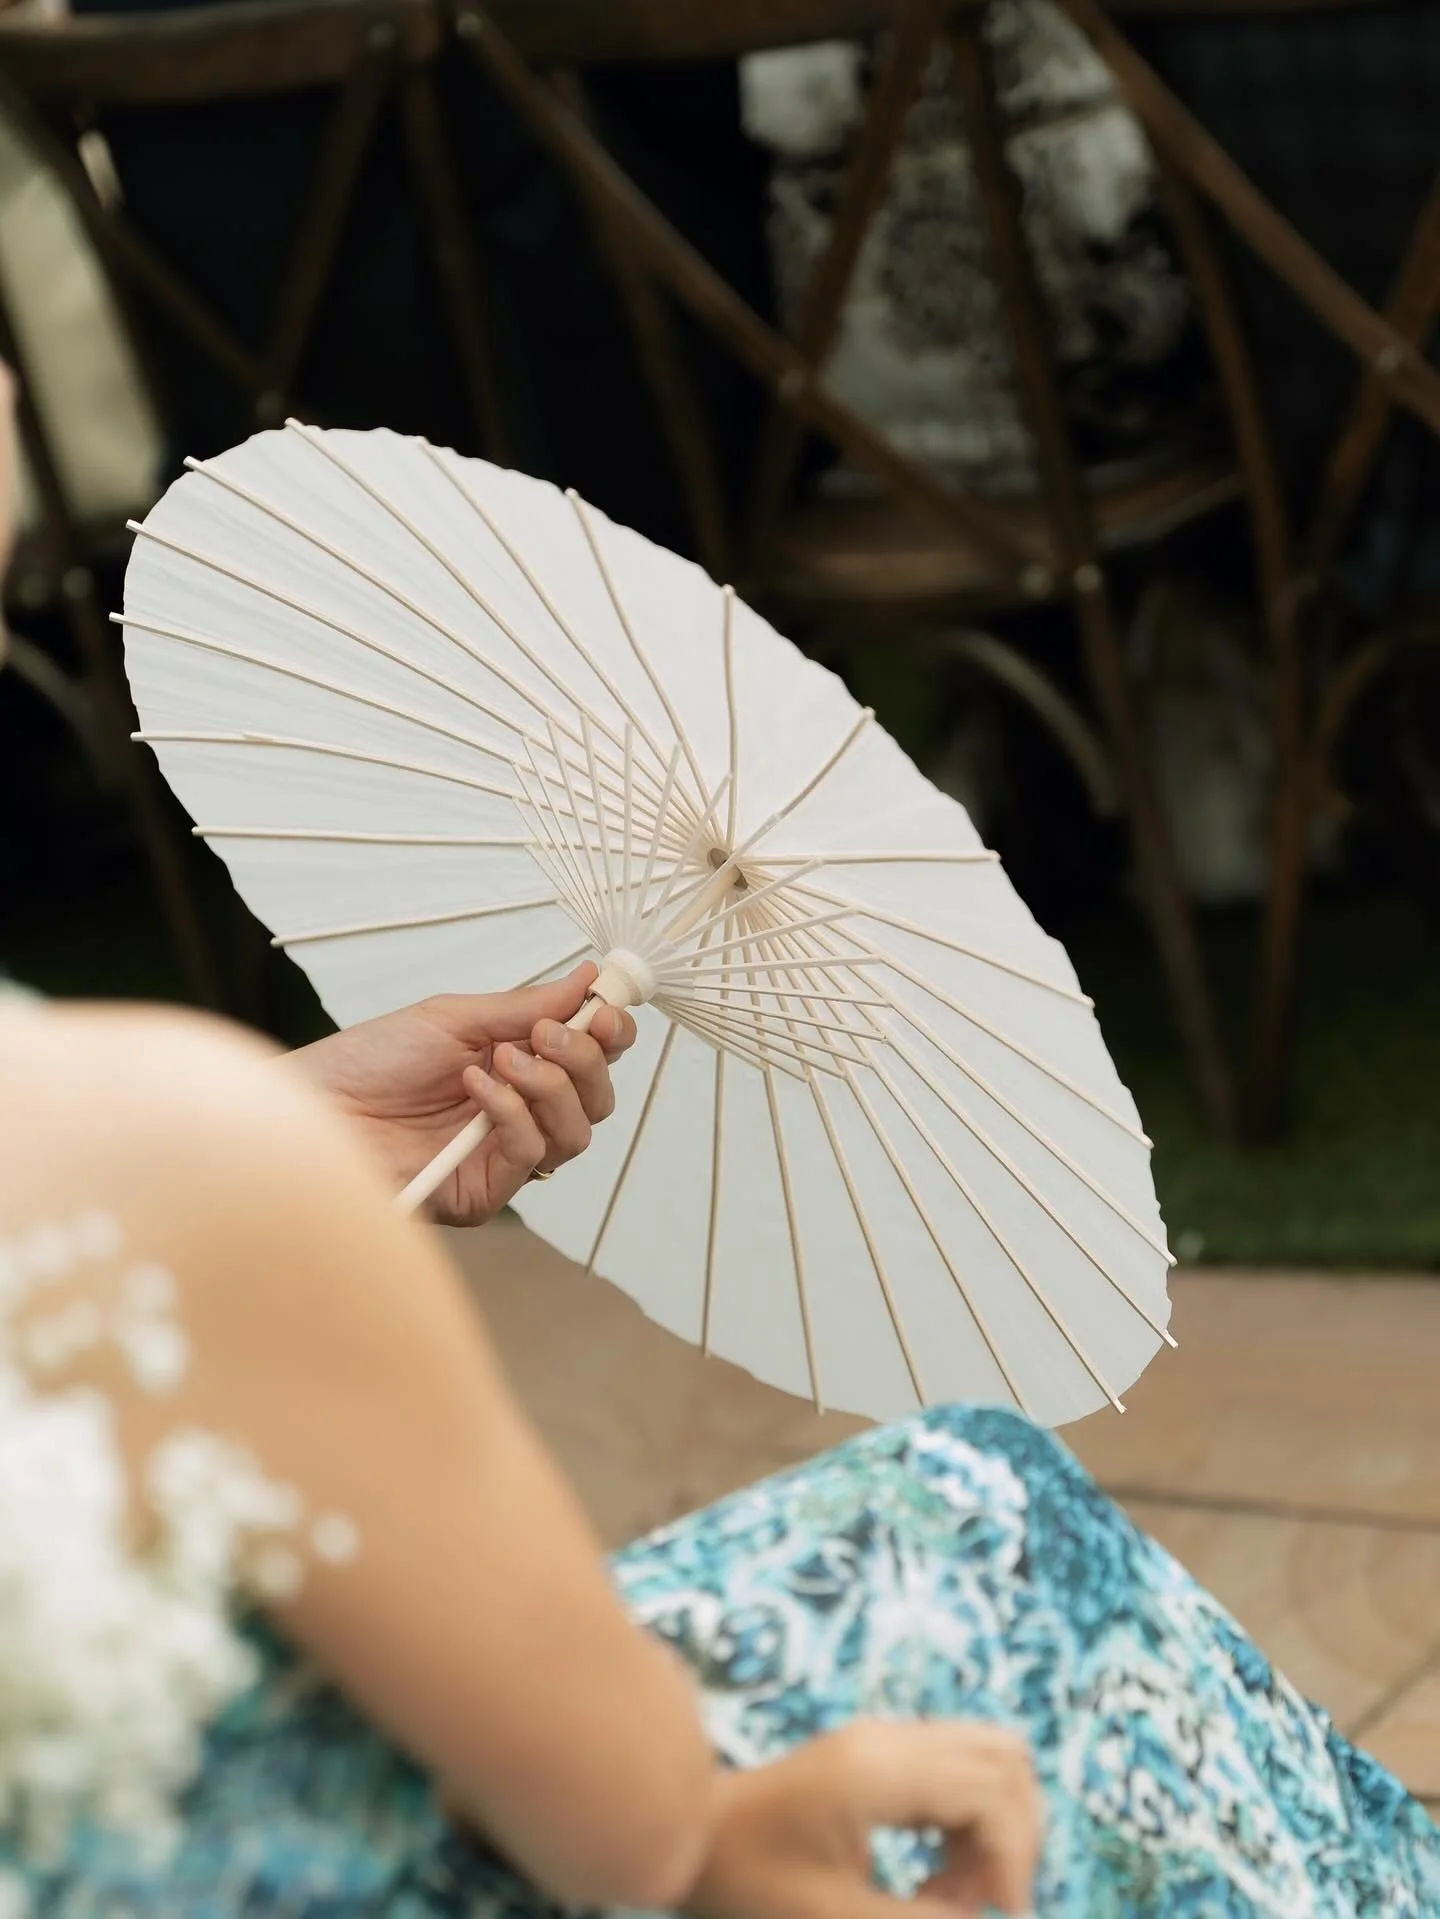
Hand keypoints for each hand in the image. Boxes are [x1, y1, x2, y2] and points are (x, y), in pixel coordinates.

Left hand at [290, 965, 637, 1226]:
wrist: (313, 1105)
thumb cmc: (370, 1061)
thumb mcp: (454, 1018)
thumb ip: (525, 1008)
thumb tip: (587, 981)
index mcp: (518, 1070)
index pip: (591, 1062)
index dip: (610, 1036)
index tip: (604, 1007)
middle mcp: (519, 1115)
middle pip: (597, 1100)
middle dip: (585, 1059)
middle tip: (546, 1034)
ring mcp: (502, 1157)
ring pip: (576, 1131)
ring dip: (550, 1085)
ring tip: (499, 1059)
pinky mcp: (483, 1192)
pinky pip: (531, 1154)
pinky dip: (513, 1112)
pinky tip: (474, 1087)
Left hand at [684, 1722, 1042, 1918]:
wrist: (688, 1833)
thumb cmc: (748, 1880)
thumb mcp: (833, 1917)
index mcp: (880, 1772)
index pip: (992, 1791)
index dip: (1015, 1859)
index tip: (1002, 1917)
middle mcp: (890, 1740)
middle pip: (1005, 1758)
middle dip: (1014, 1837)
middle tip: (981, 1905)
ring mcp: (884, 1739)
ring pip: (987, 1758)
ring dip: (993, 1829)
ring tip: (952, 1897)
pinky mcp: (879, 1751)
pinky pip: (956, 1770)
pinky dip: (967, 1822)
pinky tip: (933, 1877)